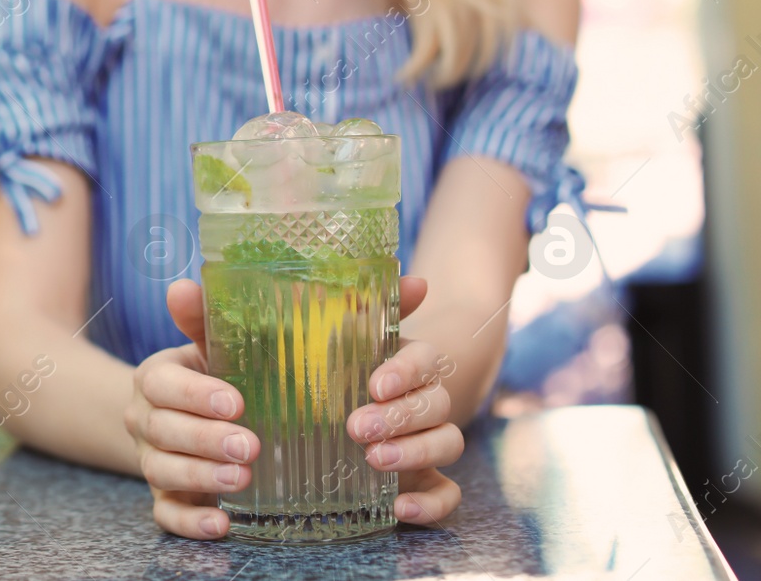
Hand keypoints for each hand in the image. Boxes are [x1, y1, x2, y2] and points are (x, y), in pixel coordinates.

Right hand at [123, 278, 257, 539]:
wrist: (182, 417)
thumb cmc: (208, 375)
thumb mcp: (206, 345)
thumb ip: (199, 318)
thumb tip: (183, 286)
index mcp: (154, 378)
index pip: (162, 384)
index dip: (195, 395)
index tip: (236, 401)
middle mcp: (145, 422)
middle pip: (164, 432)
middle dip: (206, 440)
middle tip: (250, 445)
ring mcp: (151, 461)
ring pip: (162, 473)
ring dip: (201, 478)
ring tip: (242, 479)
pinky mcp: (164, 498)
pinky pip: (165, 515)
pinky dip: (190, 524)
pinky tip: (221, 524)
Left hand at [346, 275, 463, 524]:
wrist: (345, 410)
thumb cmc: (342, 367)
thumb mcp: (345, 338)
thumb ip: (366, 307)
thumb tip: (412, 279)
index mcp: (411, 363)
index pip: (425, 360)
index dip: (405, 372)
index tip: (375, 383)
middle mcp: (428, 400)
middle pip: (435, 405)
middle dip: (399, 417)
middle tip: (357, 425)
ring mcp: (432, 441)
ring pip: (447, 444)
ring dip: (414, 453)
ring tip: (374, 460)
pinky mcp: (428, 480)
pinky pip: (448, 494)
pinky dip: (432, 505)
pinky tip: (400, 509)